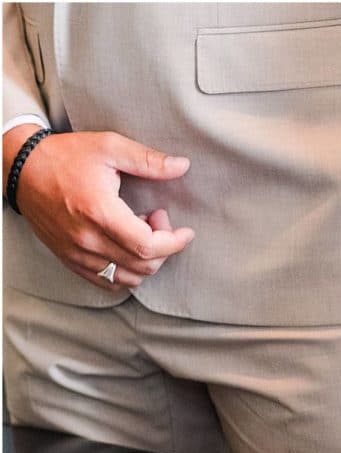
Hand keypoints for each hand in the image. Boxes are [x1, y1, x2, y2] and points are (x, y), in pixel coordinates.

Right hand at [3, 126, 195, 290]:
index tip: (185, 232)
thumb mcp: (109, 147)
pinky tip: (126, 247)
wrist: (21, 169)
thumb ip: (148, 160)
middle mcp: (87, 239)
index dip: (174, 243)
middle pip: (142, 265)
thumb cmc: (65, 156)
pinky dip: (126, 272)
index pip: (148, 246)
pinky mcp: (69, 259)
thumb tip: (182, 165)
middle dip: (163, 247)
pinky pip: (106, 282)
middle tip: (157, 220)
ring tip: (140, 232)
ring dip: (145, 260)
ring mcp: (76, 253)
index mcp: (100, 212)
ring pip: (127, 278)